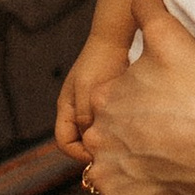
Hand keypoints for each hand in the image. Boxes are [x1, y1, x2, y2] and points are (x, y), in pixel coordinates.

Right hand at [54, 22, 131, 158]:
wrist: (115, 39)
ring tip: (124, 142)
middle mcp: (75, 110)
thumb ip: (84, 117)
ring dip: (106, 141)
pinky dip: (114, 131)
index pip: (64, 143)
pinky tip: (130, 129)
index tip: (99, 155)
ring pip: (94, 135)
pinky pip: (106, 125)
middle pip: (79, 143)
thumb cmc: (100, 62)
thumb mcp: (88, 91)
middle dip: (94, 150)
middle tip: (115, 154)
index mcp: (66, 108)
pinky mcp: (104, 104)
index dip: (78, 154)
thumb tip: (88, 143)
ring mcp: (89, 107)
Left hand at [82, 0, 194, 194]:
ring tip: (156, 173)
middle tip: (158, 144)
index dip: (130, 110)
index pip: (104, 105)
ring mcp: (105, 179)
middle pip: (104, 142)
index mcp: (103, 100)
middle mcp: (97, 139)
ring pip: (105, 179)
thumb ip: (147, 10)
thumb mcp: (169, 37)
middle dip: (124, 144)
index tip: (155, 114)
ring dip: (124, 177)